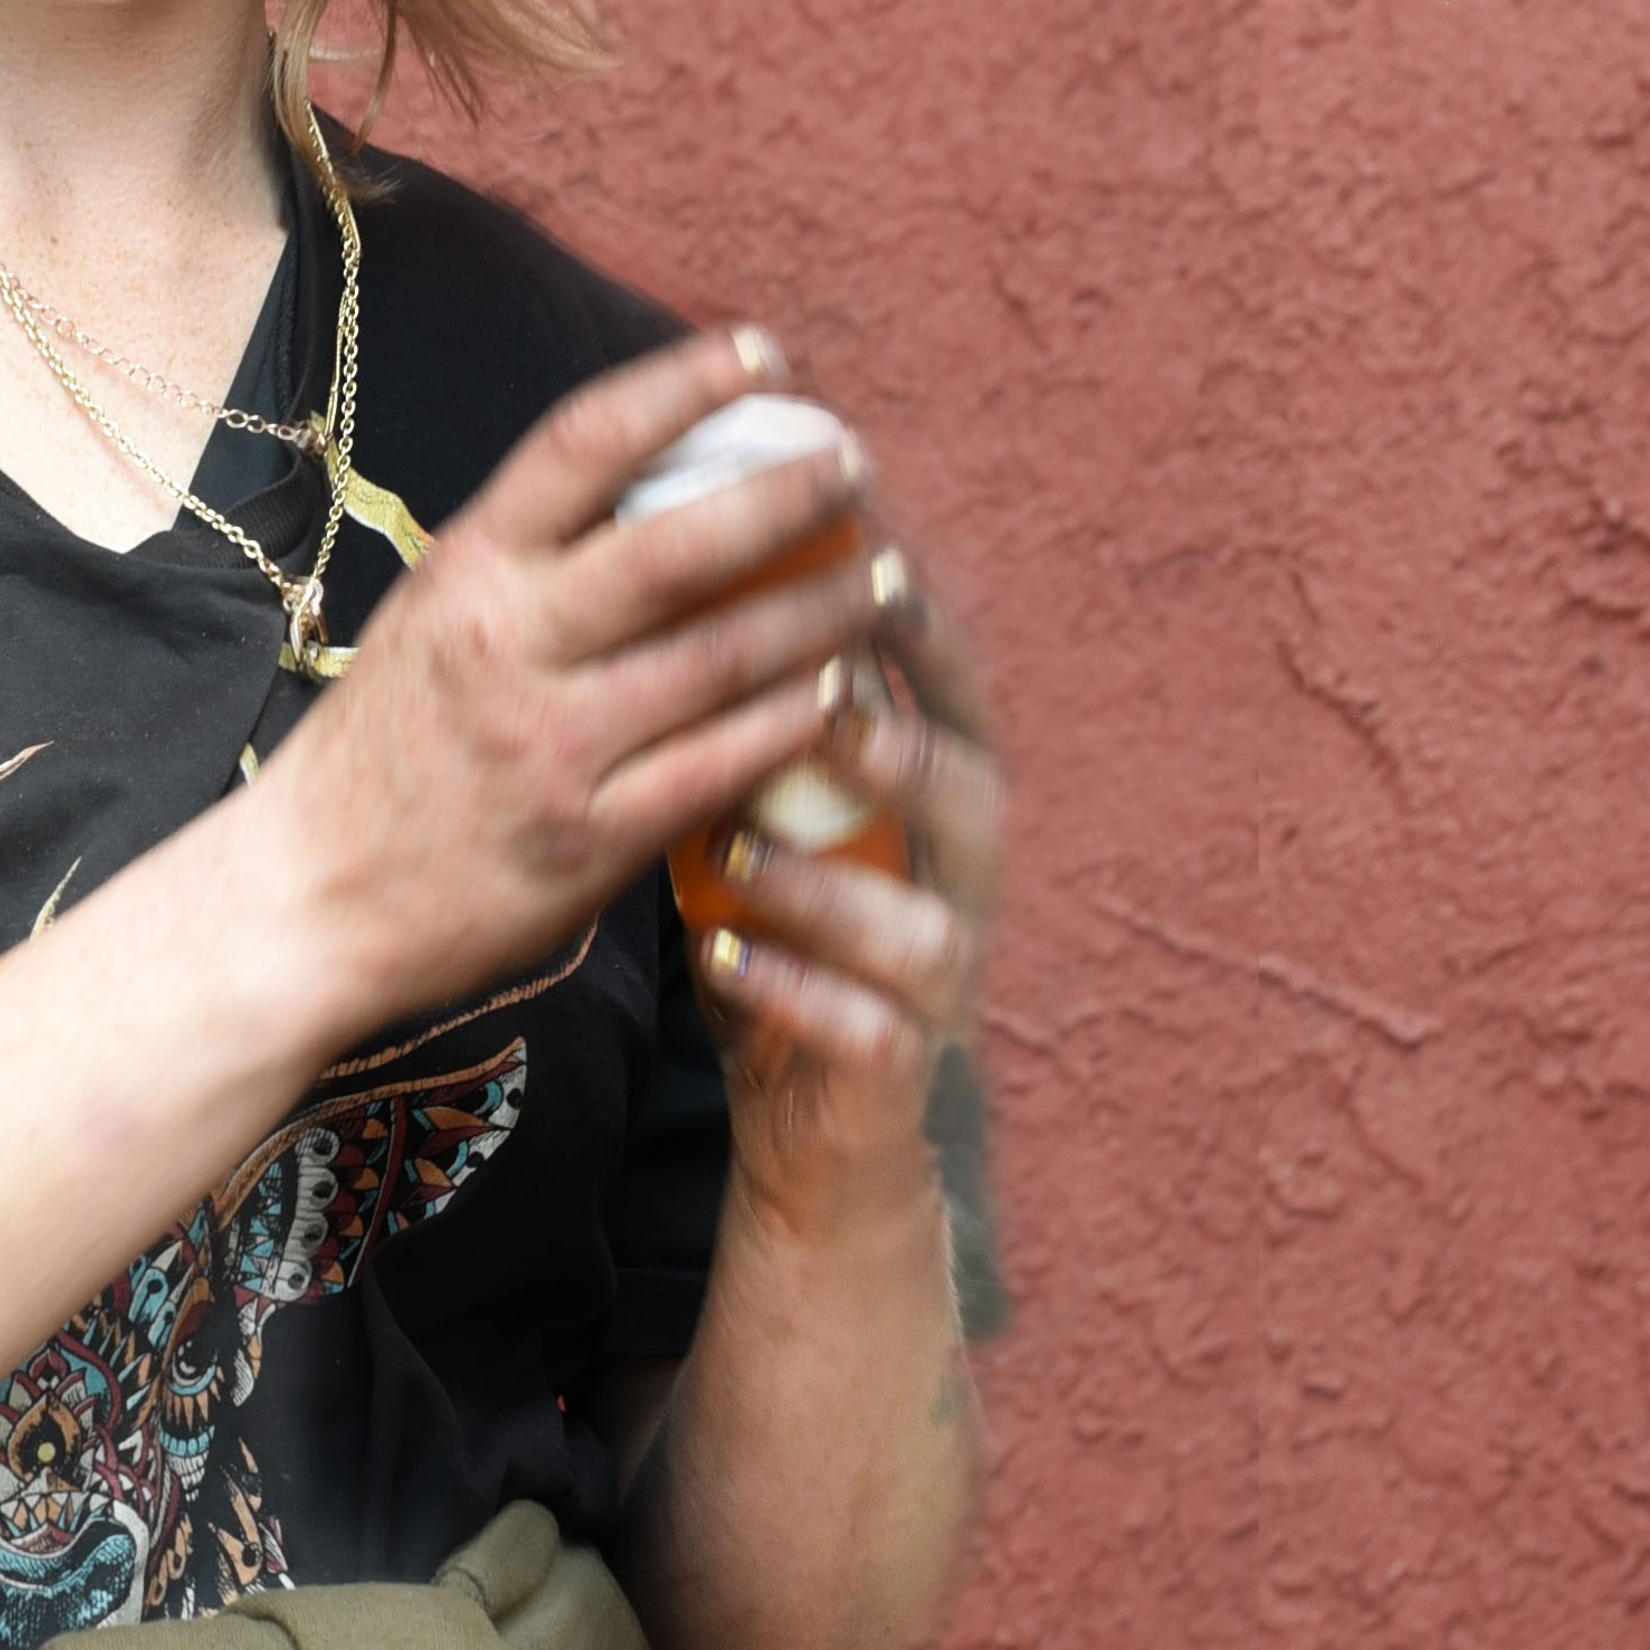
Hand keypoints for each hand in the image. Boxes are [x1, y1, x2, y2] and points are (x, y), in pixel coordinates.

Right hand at [238, 322, 914, 1037]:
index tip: (763, 351)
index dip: (683, 383)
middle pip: (680, 545)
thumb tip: (656, 472)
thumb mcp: (434, 616)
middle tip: (860, 465)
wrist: (309, 897)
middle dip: (790, 494)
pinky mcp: (589, 842)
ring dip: (825, 610)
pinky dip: (796, 721)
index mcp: (468, 571)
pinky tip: (843, 692)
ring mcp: (553, 747)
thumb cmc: (384, 746)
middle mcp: (508, 646)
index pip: (585, 442)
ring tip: (884, 577)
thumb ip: (531, 557)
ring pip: (725, 658)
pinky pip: (723, 765)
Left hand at [685, 543, 1001, 1238]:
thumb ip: (759, 715)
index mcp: (945, 791)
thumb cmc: (790, 920)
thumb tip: (680, 568)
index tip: (853, 535)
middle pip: (969, 790)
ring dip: (827, 881)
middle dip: (898, 736)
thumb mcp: (776, 804)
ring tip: (735, 844)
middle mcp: (963, 878)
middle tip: (820, 687)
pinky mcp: (898, 1067)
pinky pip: (867, 1030)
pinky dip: (794, 991)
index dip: (915, 613)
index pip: (952, 686)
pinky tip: (722, 954)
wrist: (818, 1114)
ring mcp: (942, 980)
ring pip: (921, 924)